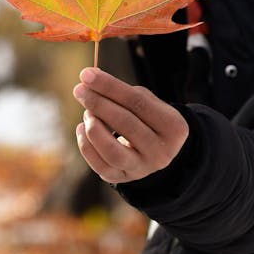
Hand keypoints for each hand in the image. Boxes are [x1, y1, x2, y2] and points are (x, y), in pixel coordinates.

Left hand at [73, 68, 188, 183]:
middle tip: (79, 90)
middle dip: (98, 103)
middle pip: (125, 124)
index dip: (110, 87)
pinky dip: (86, 146)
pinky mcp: (124, 178)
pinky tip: (82, 128)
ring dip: (93, 127)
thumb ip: (124, 94)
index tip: (87, 74)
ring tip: (86, 112)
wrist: (157, 152)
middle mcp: (161, 151)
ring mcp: (143, 169)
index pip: (137, 102)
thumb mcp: (148, 103)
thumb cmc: (148, 120)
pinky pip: (100, 165)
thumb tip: (90, 81)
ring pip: (112, 151)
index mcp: (174, 127)